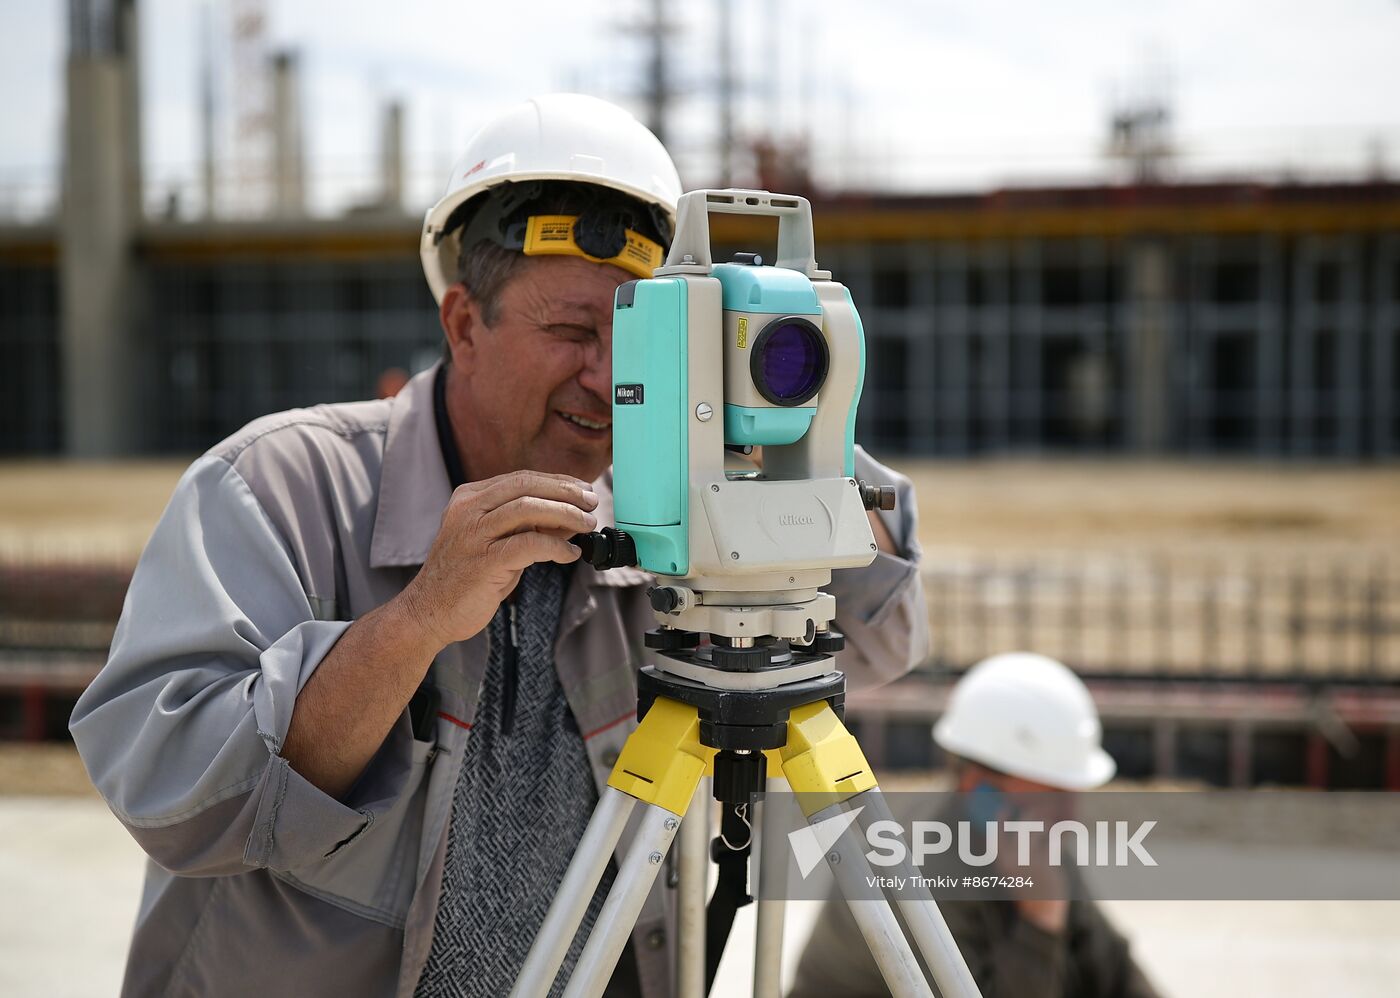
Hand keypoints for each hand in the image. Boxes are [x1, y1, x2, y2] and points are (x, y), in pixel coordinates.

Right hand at [399, 471, 598, 649]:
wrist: (428, 613)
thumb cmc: (465, 579)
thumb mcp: (494, 543)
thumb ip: (525, 528)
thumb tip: (568, 519)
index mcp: (469, 498)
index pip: (521, 478)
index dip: (558, 481)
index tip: (583, 490)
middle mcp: (468, 509)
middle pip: (526, 485)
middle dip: (566, 491)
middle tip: (592, 504)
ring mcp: (473, 534)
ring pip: (528, 508)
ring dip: (566, 514)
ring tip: (587, 526)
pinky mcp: (482, 561)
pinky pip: (529, 544)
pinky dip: (556, 547)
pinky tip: (570, 555)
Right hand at [993, 793, 1071, 933]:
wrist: (1040, 910)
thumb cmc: (1026, 885)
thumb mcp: (1010, 869)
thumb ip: (1008, 850)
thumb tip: (1011, 825)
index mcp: (1001, 859)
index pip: (997, 831)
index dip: (1001, 817)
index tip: (1005, 809)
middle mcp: (1013, 858)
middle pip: (1022, 825)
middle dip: (1031, 814)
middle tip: (1036, 811)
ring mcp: (1030, 860)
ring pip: (1039, 830)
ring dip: (1046, 823)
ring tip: (1050, 824)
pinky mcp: (1048, 864)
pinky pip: (1054, 842)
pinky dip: (1059, 837)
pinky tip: (1061, 837)